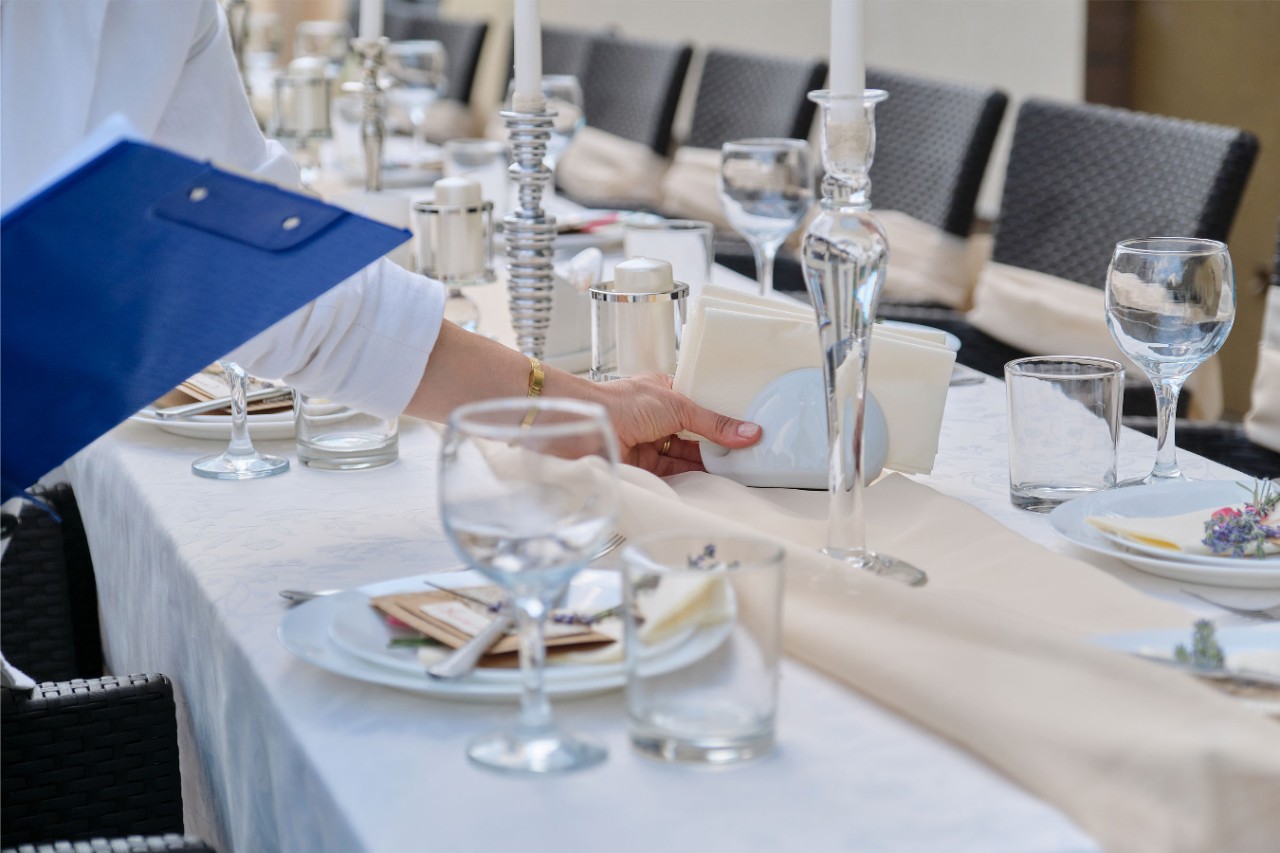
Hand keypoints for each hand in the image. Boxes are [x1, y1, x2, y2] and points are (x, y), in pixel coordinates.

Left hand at [591, 374, 760, 475]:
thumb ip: (713, 423)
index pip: (701, 405)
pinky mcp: (644, 466)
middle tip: (750, 454)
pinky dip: (693, 477)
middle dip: (719, 444)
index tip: (749, 428)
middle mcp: (659, 418)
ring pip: (687, 455)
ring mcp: (651, 442)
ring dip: (709, 463)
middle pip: (696, 434)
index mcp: (666, 393)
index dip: (722, 417)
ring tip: (740, 470)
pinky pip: (674, 473)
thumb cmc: (623, 403)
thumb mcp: (677, 406)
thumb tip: (750, 432)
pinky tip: (714, 480)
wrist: (587, 425)